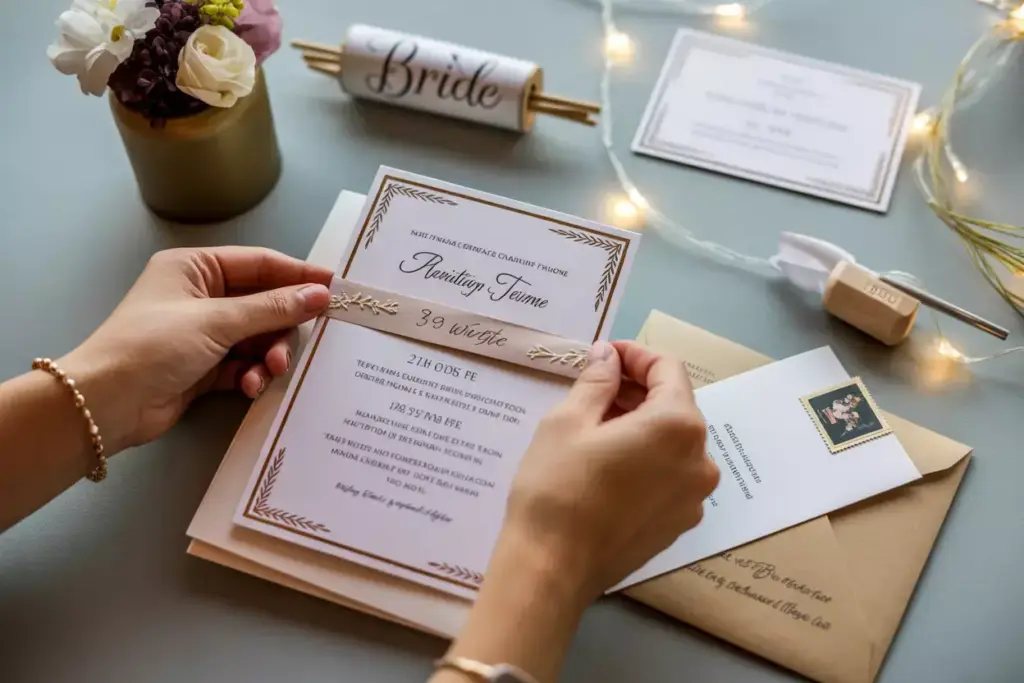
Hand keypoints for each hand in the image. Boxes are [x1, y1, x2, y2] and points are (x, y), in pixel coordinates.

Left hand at [59, 246, 331, 454]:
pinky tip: (251, 387)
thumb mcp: (217, 321)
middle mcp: (200, 296)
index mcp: (195, 268)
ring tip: (269, 372)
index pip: (259, 264)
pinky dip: (251, 375)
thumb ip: (272, 308)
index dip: (298, 277)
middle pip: (262, 305)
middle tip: (294, 348)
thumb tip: (320, 295)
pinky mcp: (202, 367)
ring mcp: (201, 333)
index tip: (335, 290)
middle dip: (280, 329)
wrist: (105, 403)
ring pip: (256, 339)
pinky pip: (242, 365)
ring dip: (267, 356)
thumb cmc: (154, 345)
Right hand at [431, 341, 719, 682]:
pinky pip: (668, 475)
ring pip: (672, 442)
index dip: (634, 355)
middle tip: (592, 389)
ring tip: (594, 426)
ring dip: (640, 424)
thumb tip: (609, 356)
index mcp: (679, 426)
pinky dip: (645, 458)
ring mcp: (694, 497)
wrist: (552, 568)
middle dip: (637, 390)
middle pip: (674, 405)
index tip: (603, 356)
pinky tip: (607, 465)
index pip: (668, 369)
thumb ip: (598, 381)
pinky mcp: (679, 524)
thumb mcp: (568, 420)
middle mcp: (701, 460)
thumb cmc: (557, 486)